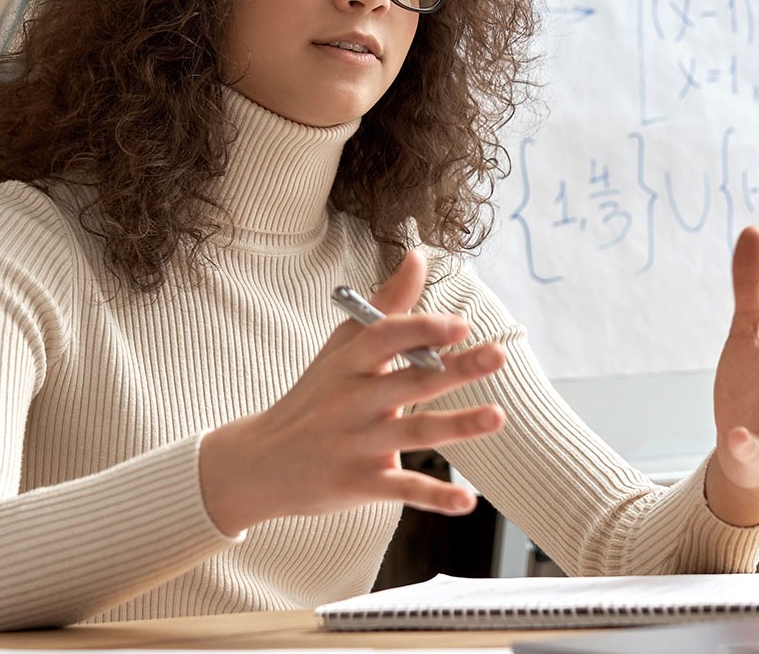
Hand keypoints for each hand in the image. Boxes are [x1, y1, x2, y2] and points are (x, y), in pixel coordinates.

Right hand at [196, 250, 506, 533]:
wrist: (260, 463)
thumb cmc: (313, 396)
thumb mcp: (340, 347)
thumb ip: (385, 305)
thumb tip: (419, 257)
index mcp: (348, 364)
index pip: (383, 338)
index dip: (421, 329)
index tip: (460, 324)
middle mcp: (352, 402)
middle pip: (408, 382)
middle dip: (455, 369)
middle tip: (498, 355)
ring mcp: (356, 445)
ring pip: (413, 434)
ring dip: (458, 426)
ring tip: (498, 416)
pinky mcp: (360, 484)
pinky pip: (403, 489)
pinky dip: (436, 498)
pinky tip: (468, 502)